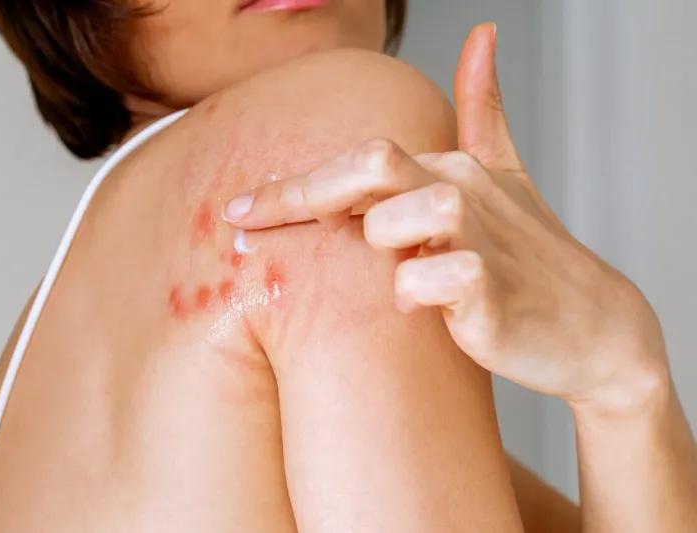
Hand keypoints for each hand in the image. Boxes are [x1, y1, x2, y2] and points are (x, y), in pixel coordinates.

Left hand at [222, 23, 668, 414]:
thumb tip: (482, 35)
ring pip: (400, 217)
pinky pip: (432, 279)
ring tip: (398, 270)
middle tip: (249, 225)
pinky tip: (426, 306)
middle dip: (301, 195)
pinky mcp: (490, 293)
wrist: (591, 328)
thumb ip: (483, 112)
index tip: (235, 209)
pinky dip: (415, 292)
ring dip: (381, 244)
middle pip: (371, 164)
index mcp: (449, 167)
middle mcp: (461, 192)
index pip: (358, 159)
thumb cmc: (529, 257)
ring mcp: (479, 240)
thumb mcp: (503, 178)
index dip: (291, 185)